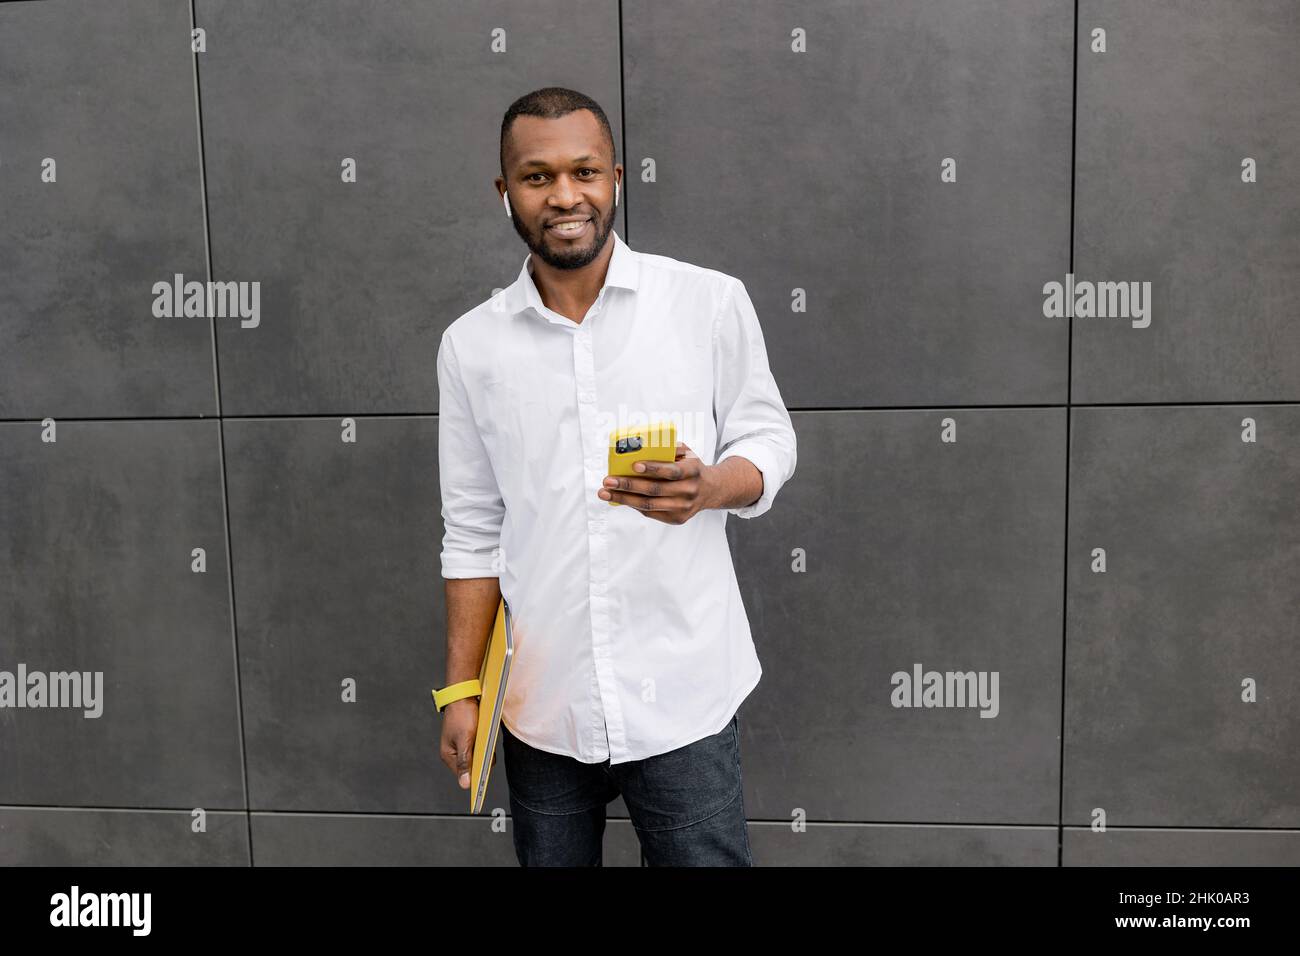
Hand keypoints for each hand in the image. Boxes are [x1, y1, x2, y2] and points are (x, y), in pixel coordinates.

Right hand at [439, 698, 493, 789]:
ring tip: (485, 740)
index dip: (474, 776)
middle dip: (480, 761)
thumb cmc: (461, 714)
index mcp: (448, 754)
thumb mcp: (464, 740)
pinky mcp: (468, 736)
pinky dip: (483, 744)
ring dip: (483, 751)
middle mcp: (453, 751)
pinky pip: (478, 746)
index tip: (484, 776)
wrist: (464, 693)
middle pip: (470, 765)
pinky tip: (486, 737)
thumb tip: (464, 783)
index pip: (462, 774)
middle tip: (486, 751)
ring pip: (476, 755)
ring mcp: (460, 743)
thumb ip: (465, 762)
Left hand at [597, 441, 715, 523]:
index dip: (653, 468)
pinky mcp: (677, 518)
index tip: (634, 465)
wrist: (710, 490)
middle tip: (608, 480)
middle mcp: (689, 491)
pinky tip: (620, 498)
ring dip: (624, 499)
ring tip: (606, 492)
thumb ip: (670, 448)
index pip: (672, 471)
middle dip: (628, 485)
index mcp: (693, 471)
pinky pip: (651, 513)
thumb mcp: (687, 453)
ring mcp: (683, 507)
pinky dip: (633, 505)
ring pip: (649, 505)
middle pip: (655, 490)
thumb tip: (642, 446)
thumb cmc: (691, 467)